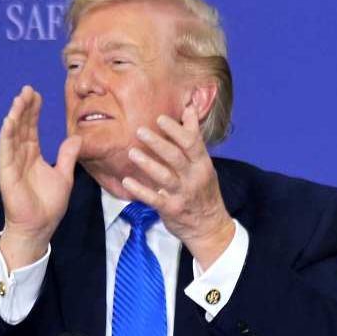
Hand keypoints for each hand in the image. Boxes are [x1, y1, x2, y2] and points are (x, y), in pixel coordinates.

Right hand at [0, 85, 81, 270]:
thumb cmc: (49, 205)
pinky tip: (9, 121)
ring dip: (14, 116)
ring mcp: (11, 163)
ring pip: (11, 134)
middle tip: (27, 89)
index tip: (37, 94)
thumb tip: (76, 137)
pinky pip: (5, 150)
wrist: (40, 227)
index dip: (33, 111)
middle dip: (23, 107)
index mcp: (32, 155)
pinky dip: (6, 135)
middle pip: (20, 126)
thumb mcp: (64, 176)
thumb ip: (68, 156)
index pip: (31, 127)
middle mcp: (19, 156)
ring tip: (19, 99)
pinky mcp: (6, 173)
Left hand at [122, 106, 234, 269]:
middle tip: (140, 131)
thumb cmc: (203, 190)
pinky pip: (154, 199)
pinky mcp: (171, 209)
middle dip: (158, 143)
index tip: (161, 118)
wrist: (209, 226)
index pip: (191, 143)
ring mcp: (182, 194)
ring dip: (147, 164)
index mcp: (202, 164)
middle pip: (176, 157)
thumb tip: (189, 109)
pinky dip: (140, 190)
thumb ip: (194, 138)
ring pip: (164, 177)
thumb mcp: (204, 164)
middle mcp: (194, 178)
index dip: (176, 130)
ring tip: (132, 153)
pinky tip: (127, 181)